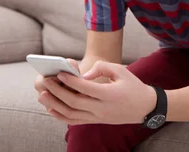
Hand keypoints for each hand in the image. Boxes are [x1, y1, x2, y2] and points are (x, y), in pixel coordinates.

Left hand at [39, 60, 156, 125]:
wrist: (145, 107)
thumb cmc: (132, 85)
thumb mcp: (121, 70)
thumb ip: (102, 67)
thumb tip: (84, 75)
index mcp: (109, 95)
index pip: (85, 88)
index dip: (70, 81)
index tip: (59, 73)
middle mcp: (102, 108)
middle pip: (74, 102)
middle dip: (57, 92)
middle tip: (46, 81)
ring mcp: (98, 117)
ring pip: (72, 114)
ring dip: (55, 105)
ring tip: (43, 95)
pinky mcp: (96, 121)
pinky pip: (75, 121)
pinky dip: (61, 116)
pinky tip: (51, 109)